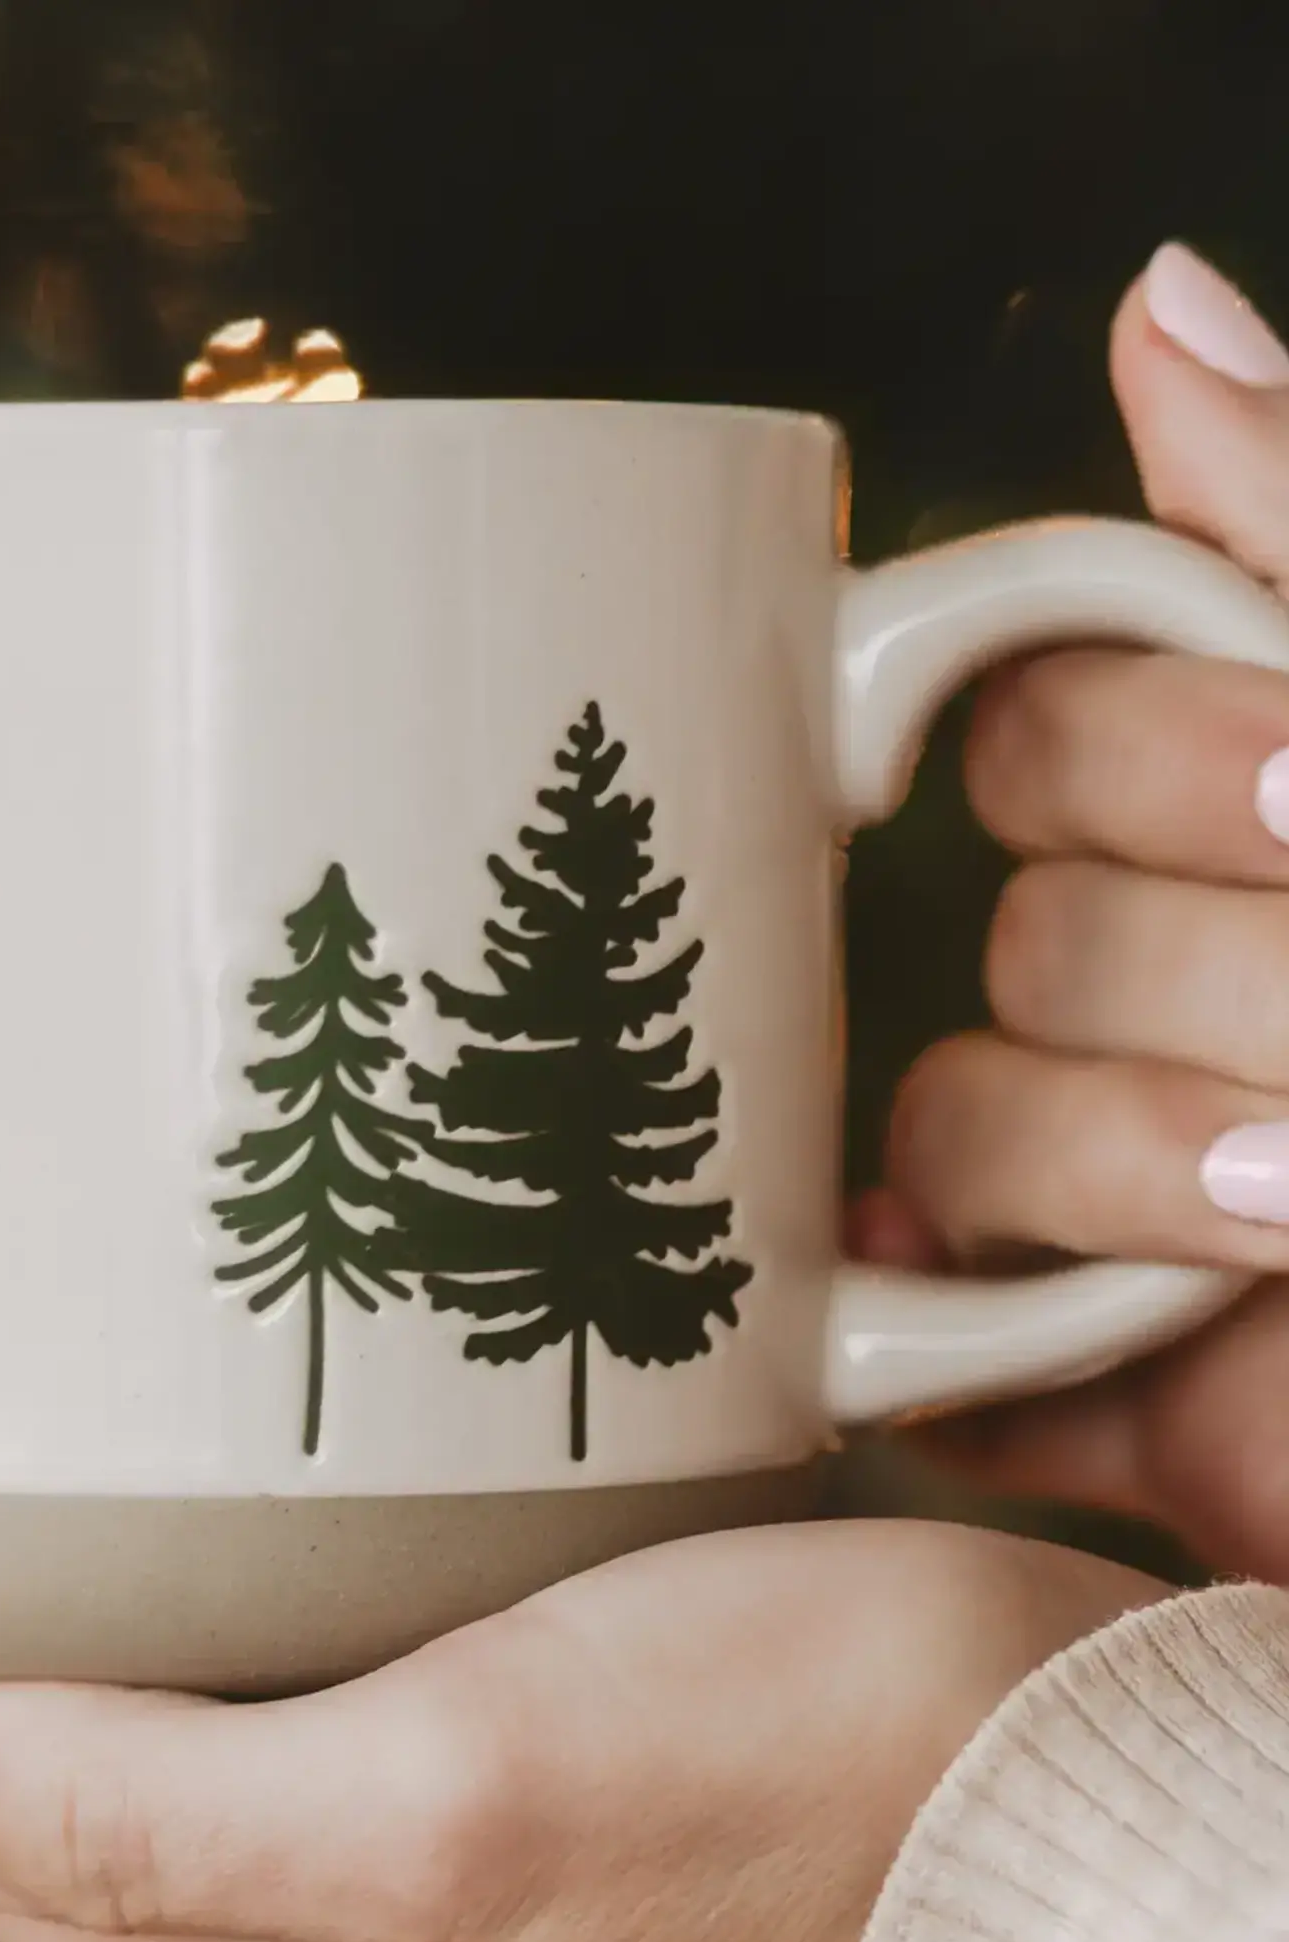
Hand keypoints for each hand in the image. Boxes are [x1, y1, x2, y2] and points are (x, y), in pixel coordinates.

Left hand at [0, 1288, 1159, 1941]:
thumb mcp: (471, 1810)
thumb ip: (167, 1827)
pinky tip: (169, 1395)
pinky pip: (231, 1618)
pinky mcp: (449, 1703)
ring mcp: (356, 1793)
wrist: (1025, 1774)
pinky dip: (148, 1507)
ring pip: (86, 1659)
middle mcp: (266, 1889)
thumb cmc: (796, 1785)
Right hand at [853, 243, 1288, 1578]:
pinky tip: (950, 1311)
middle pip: (1014, 925)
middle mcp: (1183, 981)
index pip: (1050, 731)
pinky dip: (948, 1343)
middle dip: (1200, 973)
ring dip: (1134, 1165)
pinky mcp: (1108, 1383)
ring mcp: (1131, 1183)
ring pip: (966, 1124)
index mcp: (1256, 821)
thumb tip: (1156, 304)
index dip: (1150, 762)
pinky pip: (940, 1349)